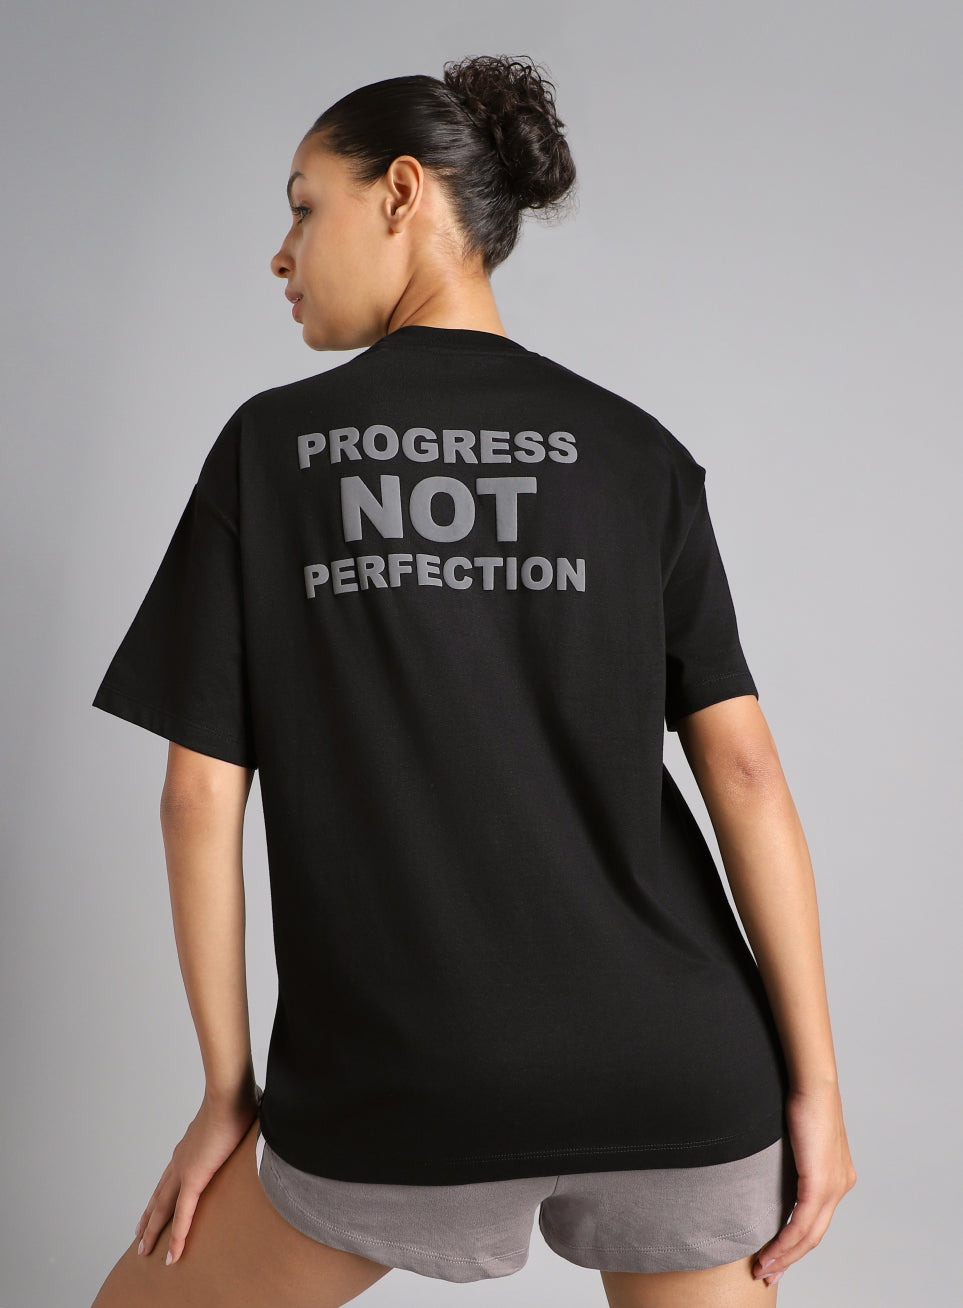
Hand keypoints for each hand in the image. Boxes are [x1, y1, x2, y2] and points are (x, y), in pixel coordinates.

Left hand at [133, 1081, 262, 1265]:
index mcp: (190, 1145)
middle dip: (149, 1216)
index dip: (162, 1192)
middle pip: (160, 1195)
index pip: (171, 1175)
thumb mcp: (238, 1115)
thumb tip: (259, 1117)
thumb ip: (243, 1123)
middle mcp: (181, 1158)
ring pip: (163, 1209)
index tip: (155, 1206)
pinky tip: (172, 1256)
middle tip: (139, 1236)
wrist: (230, 1092)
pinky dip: (177, 1237)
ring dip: (153, 1230)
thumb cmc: (239, 1097)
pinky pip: (183, 1215)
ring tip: (143, 1249)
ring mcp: (185, 1169)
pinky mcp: (194, 1178)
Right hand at [753, 1081, 856, 1287]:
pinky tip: (771, 1252)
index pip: (816, 1220)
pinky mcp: (821, 1183)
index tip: (775, 1256)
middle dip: (788, 1258)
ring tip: (763, 1268)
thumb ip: (791, 1159)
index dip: (795, 1242)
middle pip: (814, 1235)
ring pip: (809, 1235)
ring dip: (784, 1256)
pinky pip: (802, 1224)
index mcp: (836, 1176)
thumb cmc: (799, 1100)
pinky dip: (785, 1242)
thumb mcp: (796, 1138)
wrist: (813, 1083)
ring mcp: (833, 1187)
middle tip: (767, 1273)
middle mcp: (840, 1186)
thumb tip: (768, 1168)